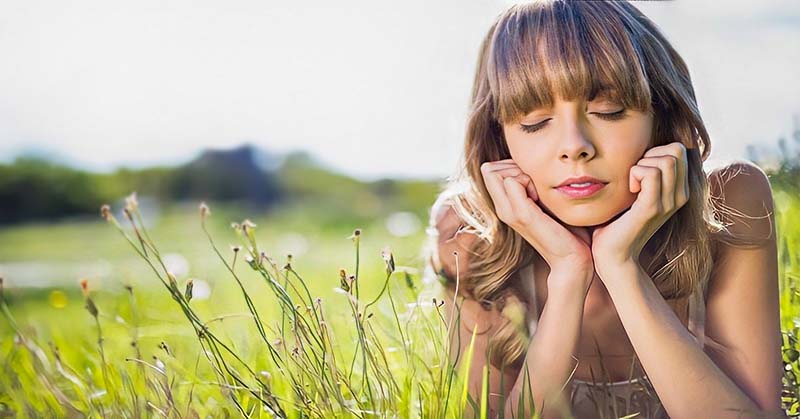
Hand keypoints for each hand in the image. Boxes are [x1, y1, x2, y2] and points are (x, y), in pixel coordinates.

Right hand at [480, 159, 594, 291]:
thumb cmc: (565, 229)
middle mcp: (502, 209)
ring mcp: (509, 213)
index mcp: (504, 206)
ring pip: (499, 173)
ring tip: (540, 193)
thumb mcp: (544, 201)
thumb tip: (533, 164)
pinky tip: (543, 198)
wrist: (572, 258)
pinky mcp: (521, 215)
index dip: (511, 166)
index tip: (533, 182)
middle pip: (490, 169)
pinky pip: (512, 182)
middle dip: (514, 167)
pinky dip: (530, 181)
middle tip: (536, 185)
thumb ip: (533, 185)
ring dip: (522, 174)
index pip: (490, 169)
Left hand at [590, 142, 689, 277]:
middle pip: (677, 150)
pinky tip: (629, 190)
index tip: (639, 171)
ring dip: (641, 164)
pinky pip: (650, 173)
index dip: (656, 150)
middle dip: (650, 154)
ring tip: (632, 185)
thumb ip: (645, 174)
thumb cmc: (617, 222)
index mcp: (678, 191)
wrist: (614, 255)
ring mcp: (668, 203)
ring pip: (667, 160)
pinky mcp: (652, 208)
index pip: (679, 149)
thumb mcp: (636, 194)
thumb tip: (643, 149)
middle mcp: (679, 196)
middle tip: (634, 176)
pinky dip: (635, 173)